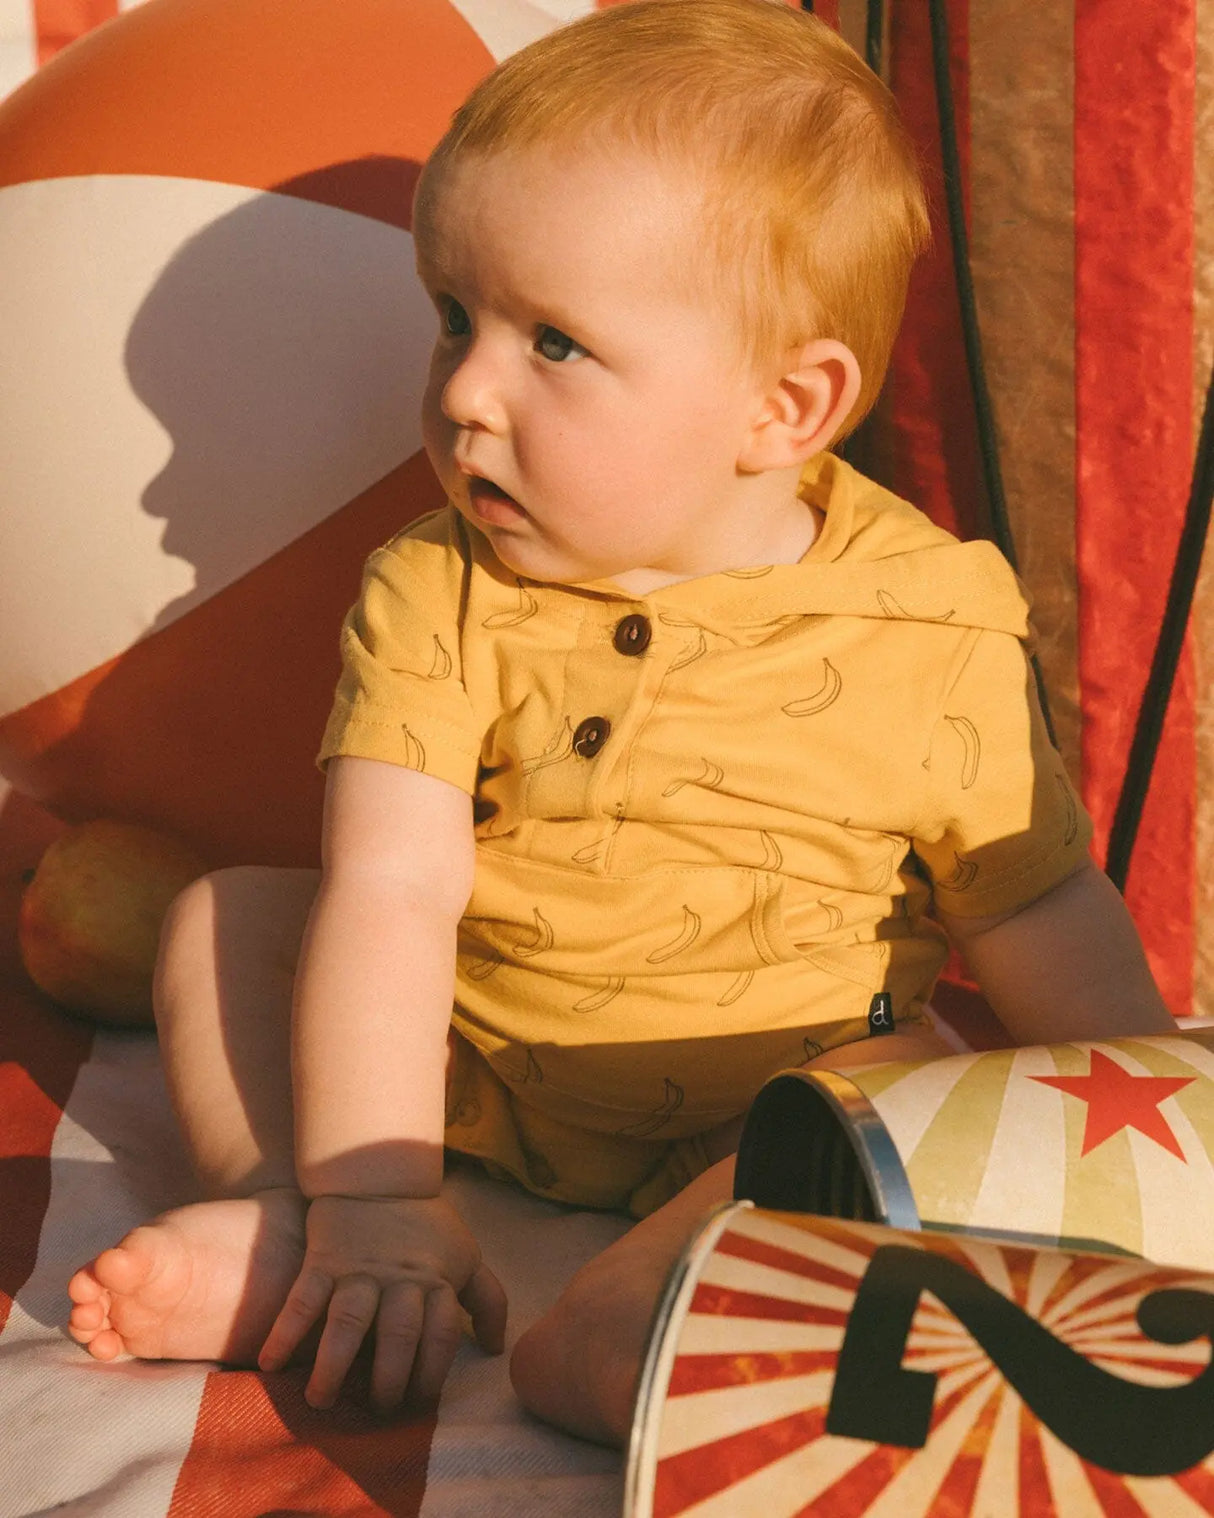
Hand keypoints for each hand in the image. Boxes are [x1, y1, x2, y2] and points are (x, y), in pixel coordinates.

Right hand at [257, 1192, 506, 1410]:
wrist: (377, 1174)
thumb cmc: (425, 1226)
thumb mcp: (466, 1255)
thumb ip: (487, 1300)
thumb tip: (496, 1349)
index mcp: (436, 1279)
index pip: (442, 1333)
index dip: (433, 1371)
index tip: (419, 1402)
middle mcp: (400, 1278)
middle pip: (399, 1333)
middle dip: (389, 1379)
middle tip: (378, 1410)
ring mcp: (359, 1270)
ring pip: (349, 1321)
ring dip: (334, 1365)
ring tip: (321, 1401)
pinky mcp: (322, 1260)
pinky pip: (302, 1299)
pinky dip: (285, 1331)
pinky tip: (270, 1363)